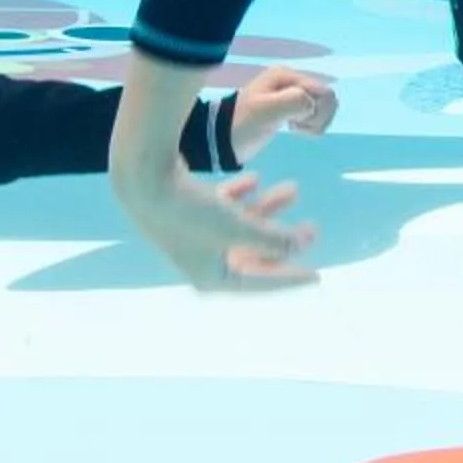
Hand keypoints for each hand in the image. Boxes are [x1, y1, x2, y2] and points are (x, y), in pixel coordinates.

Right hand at [118, 162, 318, 291]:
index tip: (318, 275)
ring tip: (293, 189)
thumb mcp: (239, 229)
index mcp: (212, 278)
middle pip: (253, 254)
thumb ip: (273, 240)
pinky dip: (240, 196)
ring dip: (267, 209)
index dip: (290, 278)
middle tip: (311, 227)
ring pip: (241, 227)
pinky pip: (222, 209)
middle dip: (283, 238)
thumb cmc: (192, 213)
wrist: (145, 179)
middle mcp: (203, 262)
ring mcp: (194, 237)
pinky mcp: (187, 212)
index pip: (260, 283)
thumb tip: (299, 246)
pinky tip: (254, 179)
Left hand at [230, 66, 337, 157]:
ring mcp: (293, 94)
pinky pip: (315, 114)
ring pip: (323, 107)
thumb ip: (294, 101)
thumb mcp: (267, 111)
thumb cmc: (244, 124)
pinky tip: (293, 129)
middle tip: (295, 125)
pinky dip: (310, 126)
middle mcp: (293, 80)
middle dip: (317, 117)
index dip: (317, 111)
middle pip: (326, 98)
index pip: (324, 92)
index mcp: (287, 75)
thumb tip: (312, 104)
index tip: (296, 122)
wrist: (225, 140)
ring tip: (293, 127)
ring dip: (314, 122)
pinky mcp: (293, 107)